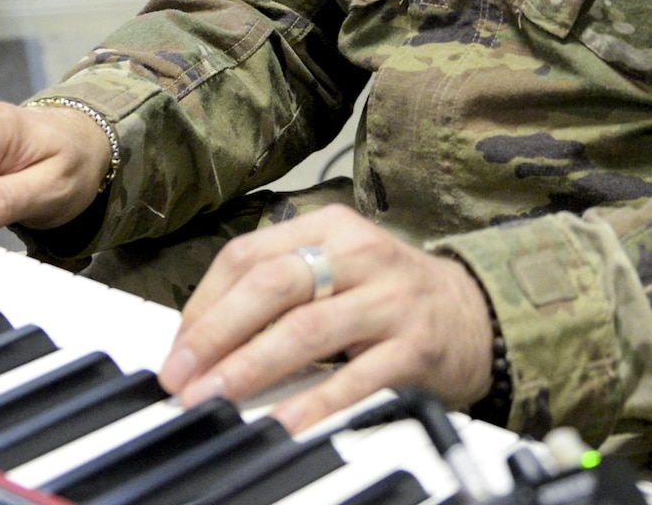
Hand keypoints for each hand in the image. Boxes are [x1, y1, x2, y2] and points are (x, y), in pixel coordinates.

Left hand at [158, 207, 493, 432]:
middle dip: (216, 333)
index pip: (250, 255)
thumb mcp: (337, 269)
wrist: (474, 313)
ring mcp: (390, 298)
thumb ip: (280, 289)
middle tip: (182, 377)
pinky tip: (284, 423)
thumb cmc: (389, 294)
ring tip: (215, 399)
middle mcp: (360, 253)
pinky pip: (356, 377)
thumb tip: (200, 340)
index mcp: (330, 227)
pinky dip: (315, 402)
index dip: (204, 304)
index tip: (178, 350)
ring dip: (252, 367)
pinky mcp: (415, 346)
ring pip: (308, 327)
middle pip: (273, 285)